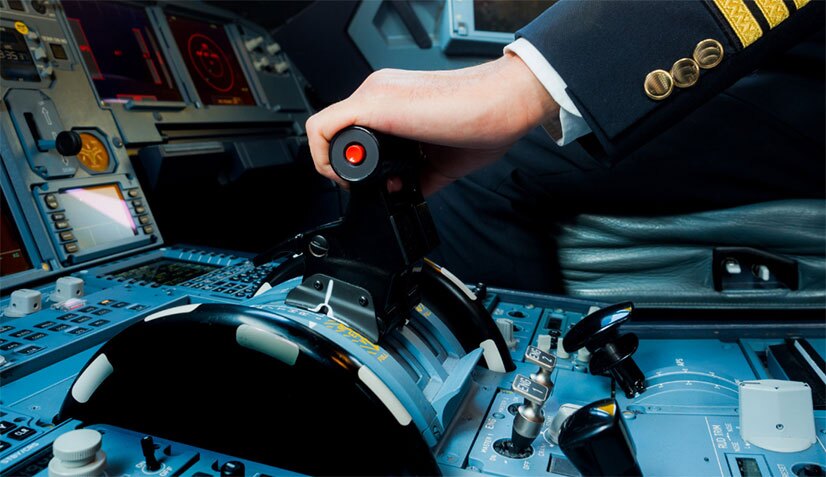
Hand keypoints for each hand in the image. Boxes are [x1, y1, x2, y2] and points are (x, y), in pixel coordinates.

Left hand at [305, 52, 559, 195]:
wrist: (504, 105)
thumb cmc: (483, 123)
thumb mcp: (440, 160)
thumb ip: (415, 175)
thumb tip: (401, 193)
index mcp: (392, 101)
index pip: (353, 132)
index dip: (355, 164)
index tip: (376, 183)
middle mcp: (379, 92)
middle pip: (338, 132)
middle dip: (345, 166)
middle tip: (367, 187)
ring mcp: (374, 94)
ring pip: (327, 129)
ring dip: (336, 163)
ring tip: (360, 183)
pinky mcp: (373, 103)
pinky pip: (322, 129)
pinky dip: (323, 157)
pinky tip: (346, 176)